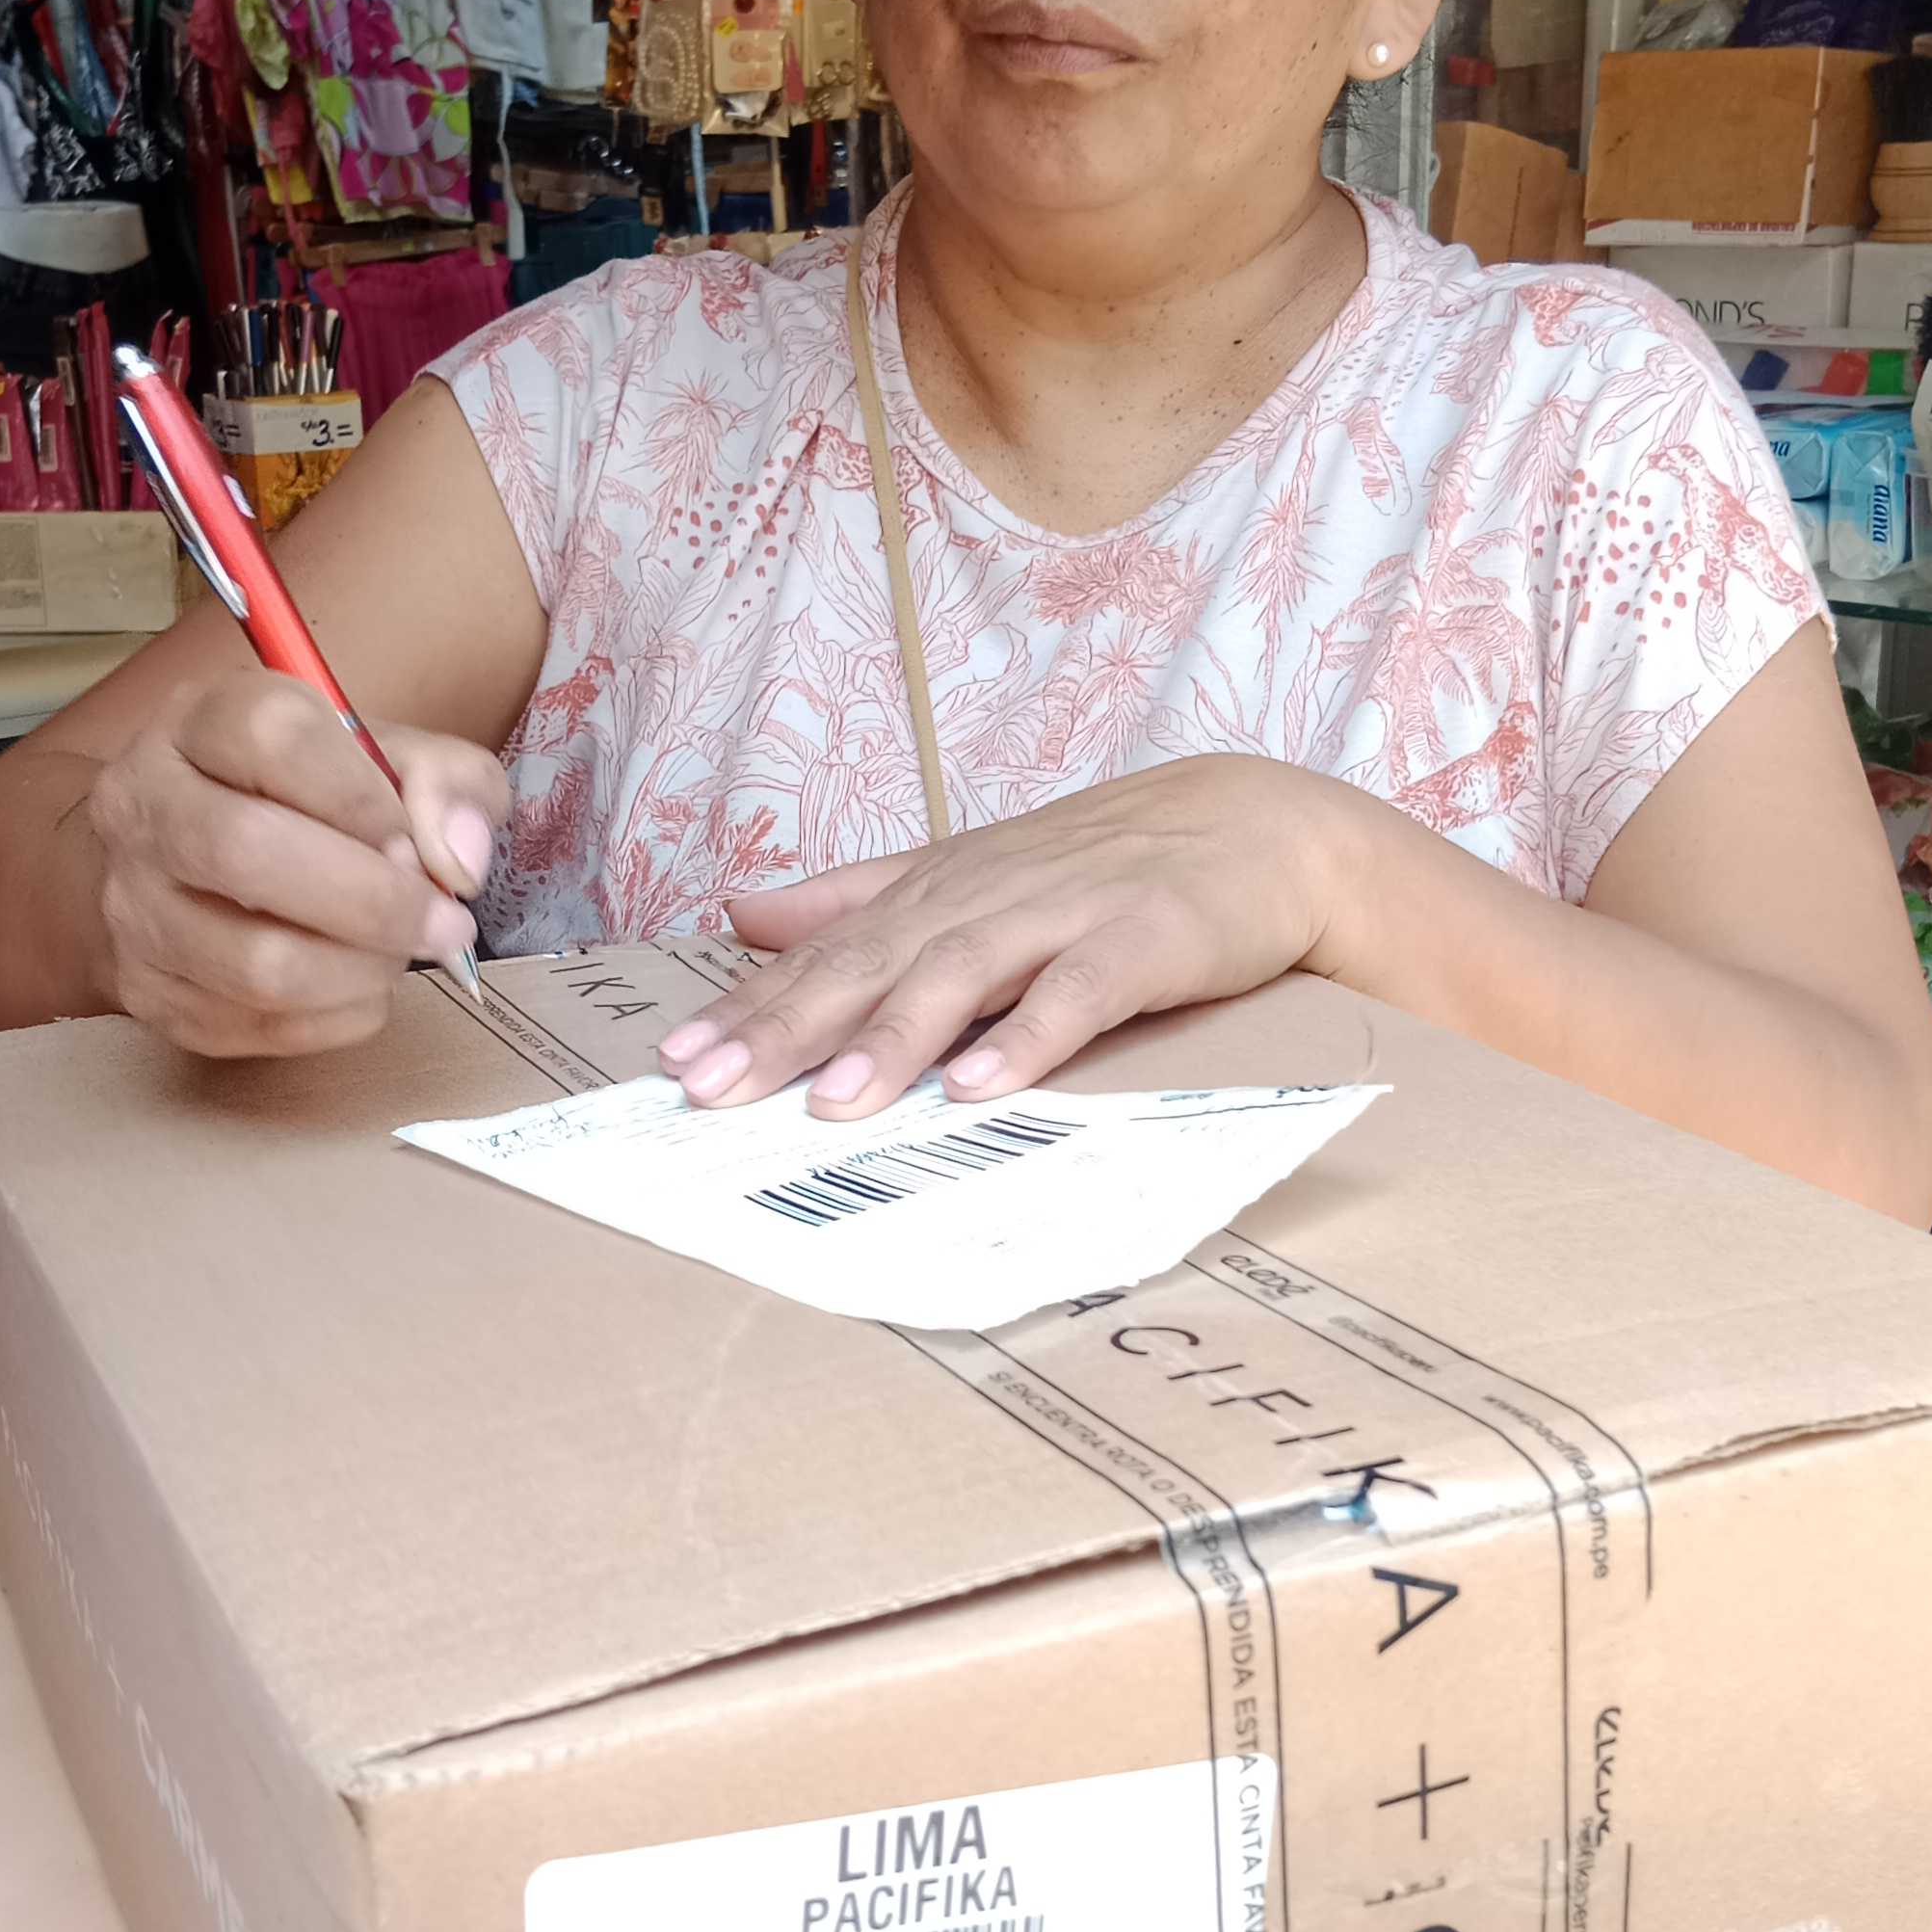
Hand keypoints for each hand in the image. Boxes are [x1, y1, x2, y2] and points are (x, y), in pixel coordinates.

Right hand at [85, 673, 506, 1058]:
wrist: (178, 865)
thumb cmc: (304, 800)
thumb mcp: (388, 758)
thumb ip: (447, 784)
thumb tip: (459, 862)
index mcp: (203, 719)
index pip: (274, 738)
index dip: (361, 796)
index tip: (413, 839)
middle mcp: (142, 803)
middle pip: (245, 851)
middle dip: (373, 901)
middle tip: (443, 924)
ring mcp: (130, 905)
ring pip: (255, 963)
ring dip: (360, 971)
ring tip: (401, 955)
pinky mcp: (146, 992)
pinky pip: (257, 1026)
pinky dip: (336, 1018)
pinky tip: (358, 987)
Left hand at [658, 757, 1342, 1117]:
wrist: (1257, 828)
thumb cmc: (1103, 865)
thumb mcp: (967, 873)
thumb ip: (855, 897)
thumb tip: (742, 911)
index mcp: (937, 892)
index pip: (826, 953)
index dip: (751, 1007)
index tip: (675, 1061)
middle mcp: (986, 897)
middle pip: (872, 964)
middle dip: (787, 1028)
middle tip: (711, 1088)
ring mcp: (1065, 913)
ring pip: (963, 975)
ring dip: (895, 1039)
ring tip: (831, 1103)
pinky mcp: (1144, 938)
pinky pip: (1080, 993)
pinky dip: (1032, 1036)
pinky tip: (985, 1086)